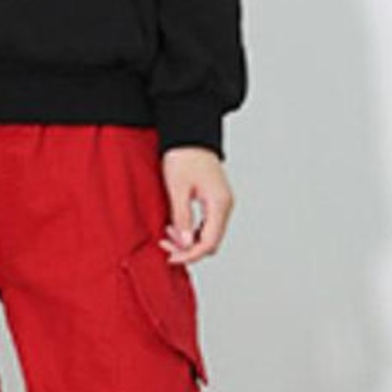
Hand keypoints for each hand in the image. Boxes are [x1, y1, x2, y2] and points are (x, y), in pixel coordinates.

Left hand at [158, 146, 235, 264]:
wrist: (189, 135)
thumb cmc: (184, 155)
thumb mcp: (178, 189)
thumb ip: (182, 218)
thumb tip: (186, 244)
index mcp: (219, 203)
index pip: (209, 243)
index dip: (189, 255)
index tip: (172, 257)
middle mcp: (225, 206)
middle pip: (210, 243)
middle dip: (188, 249)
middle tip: (166, 245)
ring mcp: (221, 204)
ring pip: (208, 236)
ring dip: (188, 241)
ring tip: (168, 234)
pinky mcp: (215, 202)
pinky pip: (206, 226)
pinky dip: (192, 232)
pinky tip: (176, 227)